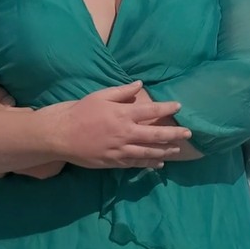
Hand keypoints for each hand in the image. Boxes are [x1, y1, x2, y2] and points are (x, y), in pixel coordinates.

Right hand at [39, 82, 188, 169]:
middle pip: (155, 134)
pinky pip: (135, 164)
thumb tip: (139, 85)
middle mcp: (125, 133)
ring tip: (177, 150)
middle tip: (188, 134)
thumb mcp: (100, 96)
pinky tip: (158, 163)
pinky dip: (148, 164)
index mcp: (122, 114)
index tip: (178, 107)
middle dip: (173, 134)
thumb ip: (121, 92)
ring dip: (164, 151)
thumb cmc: (80, 112)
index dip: (166, 108)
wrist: (61, 135)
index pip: (151, 110)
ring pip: (148, 152)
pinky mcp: (113, 162)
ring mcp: (120, 150)